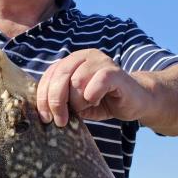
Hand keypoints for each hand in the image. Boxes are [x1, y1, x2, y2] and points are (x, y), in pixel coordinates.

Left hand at [36, 49, 150, 126]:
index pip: (50, 75)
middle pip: (60, 76)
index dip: (43, 97)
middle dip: (56, 102)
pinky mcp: (114, 72)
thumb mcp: (77, 102)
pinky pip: (97, 83)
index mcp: (72, 61)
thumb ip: (61, 101)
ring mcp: (100, 61)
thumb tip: (43, 113)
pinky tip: (97, 101)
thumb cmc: (103, 101)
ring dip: (78, 101)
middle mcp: (84, 56)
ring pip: (77, 81)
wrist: (134, 101)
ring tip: (87, 107)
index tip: (45, 117)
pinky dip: (92, 96)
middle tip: (60, 121)